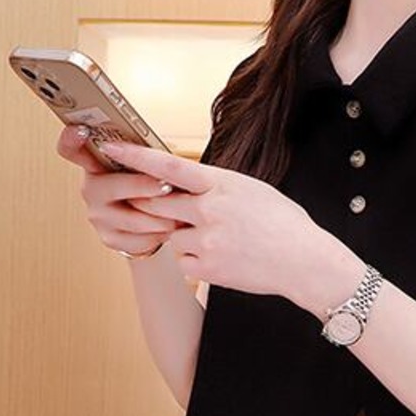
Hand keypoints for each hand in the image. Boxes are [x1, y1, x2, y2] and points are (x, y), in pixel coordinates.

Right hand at [55, 125, 176, 256]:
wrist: (147, 222)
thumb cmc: (146, 184)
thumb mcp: (142, 164)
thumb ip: (141, 155)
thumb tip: (161, 153)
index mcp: (95, 164)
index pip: (71, 149)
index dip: (71, 139)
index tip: (81, 130)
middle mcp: (91, 190)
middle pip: (111, 187)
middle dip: (142, 187)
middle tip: (167, 185)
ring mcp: (98, 217)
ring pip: (131, 218)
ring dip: (160, 215)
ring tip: (181, 210)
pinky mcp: (111, 239)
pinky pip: (140, 239)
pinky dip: (161, 233)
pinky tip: (173, 226)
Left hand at [96, 139, 358, 307]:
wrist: (304, 262)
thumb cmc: (283, 225)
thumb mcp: (252, 190)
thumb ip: (216, 187)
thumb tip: (188, 184)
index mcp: (221, 184)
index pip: (167, 165)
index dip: (135, 156)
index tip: (111, 146)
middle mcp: (209, 210)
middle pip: (159, 203)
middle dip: (159, 208)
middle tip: (178, 213)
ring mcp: (206, 240)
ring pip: (173, 236)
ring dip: (186, 239)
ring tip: (221, 243)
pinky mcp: (206, 269)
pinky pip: (183, 262)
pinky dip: (196, 262)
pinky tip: (223, 260)